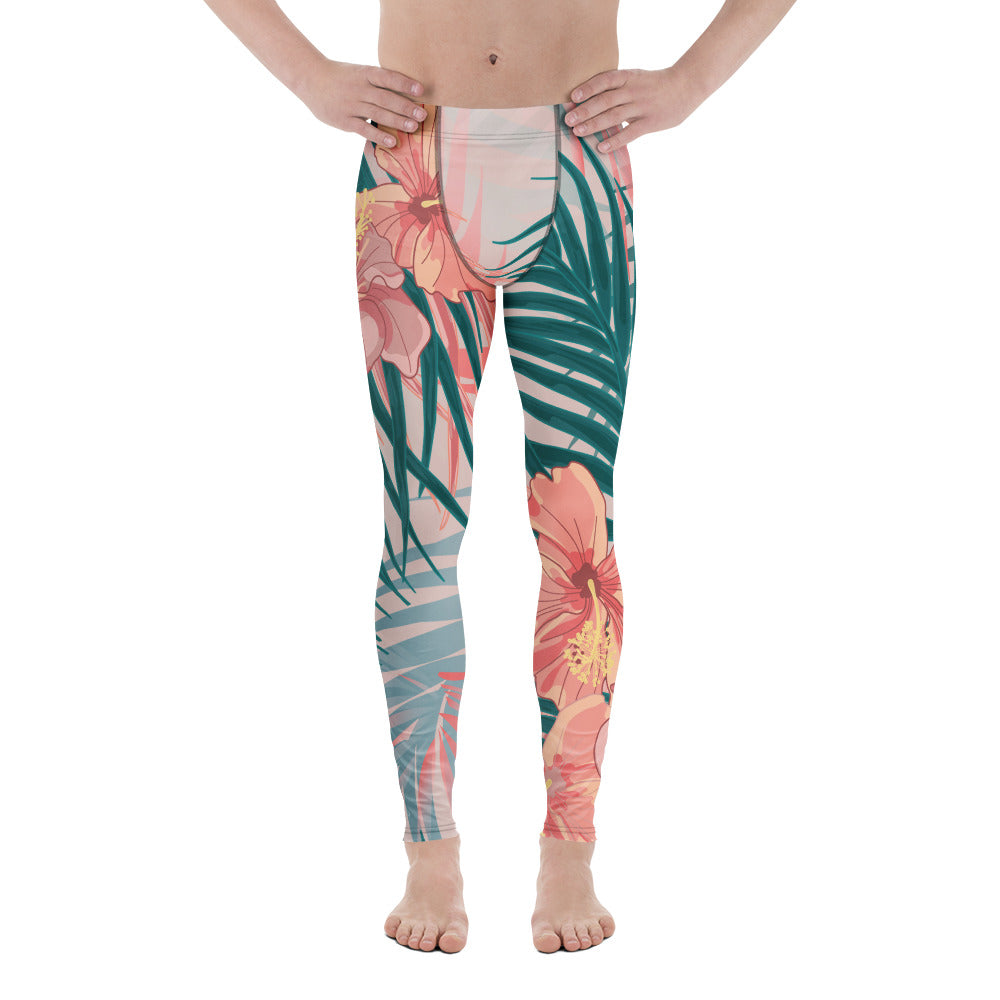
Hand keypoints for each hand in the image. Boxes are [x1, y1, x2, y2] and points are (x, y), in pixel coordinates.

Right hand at [298, 59, 427, 146]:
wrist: (310, 79)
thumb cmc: (341, 77)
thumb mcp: (358, 72)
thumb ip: (377, 83)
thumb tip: (404, 94)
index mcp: (364, 73)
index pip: (387, 77)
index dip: (404, 83)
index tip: (421, 90)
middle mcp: (359, 88)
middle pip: (386, 98)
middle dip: (406, 107)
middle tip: (422, 114)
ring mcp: (351, 105)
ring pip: (377, 113)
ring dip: (397, 121)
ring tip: (413, 127)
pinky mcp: (344, 121)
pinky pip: (364, 129)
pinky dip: (379, 135)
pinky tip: (392, 141)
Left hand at [565, 66, 698, 152]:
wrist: (686, 86)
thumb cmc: (656, 85)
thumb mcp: (636, 78)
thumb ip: (618, 87)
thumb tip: (592, 100)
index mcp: (629, 77)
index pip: (605, 80)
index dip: (588, 88)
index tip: (573, 97)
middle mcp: (633, 90)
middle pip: (605, 100)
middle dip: (585, 110)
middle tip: (568, 120)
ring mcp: (642, 106)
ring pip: (614, 115)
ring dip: (594, 124)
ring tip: (578, 132)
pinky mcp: (651, 122)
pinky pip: (630, 133)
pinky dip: (615, 140)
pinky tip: (601, 147)